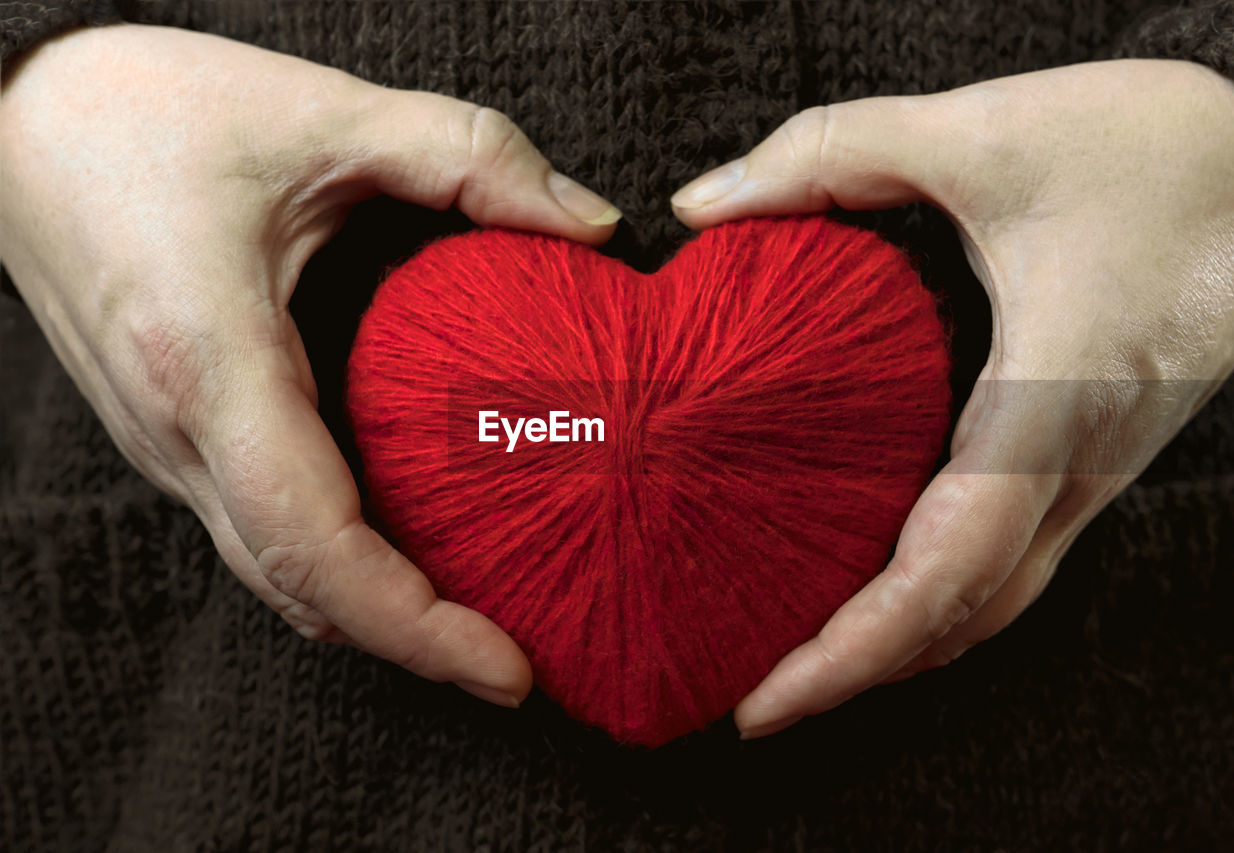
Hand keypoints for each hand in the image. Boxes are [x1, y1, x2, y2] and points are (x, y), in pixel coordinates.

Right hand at [0, 23, 620, 706]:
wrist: (14, 120)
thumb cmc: (145, 112)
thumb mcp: (324, 112)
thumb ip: (468, 157)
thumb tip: (591, 224)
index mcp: (210, 365)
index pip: (317, 546)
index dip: (416, 629)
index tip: (507, 670)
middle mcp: (178, 435)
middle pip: (302, 591)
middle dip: (415, 643)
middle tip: (522, 660)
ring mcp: (164, 448)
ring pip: (276, 576)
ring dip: (377, 613)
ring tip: (482, 614)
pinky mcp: (172, 437)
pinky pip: (259, 533)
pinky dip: (338, 566)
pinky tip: (409, 543)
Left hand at [670, 59, 1233, 737]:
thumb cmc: (1148, 151)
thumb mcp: (981, 129)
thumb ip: (832, 150)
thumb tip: (703, 205)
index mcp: (1051, 398)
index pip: (946, 567)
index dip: (852, 650)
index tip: (768, 700)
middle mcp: (1079, 464)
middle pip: (961, 616)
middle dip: (853, 673)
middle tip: (750, 696)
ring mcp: (1093, 473)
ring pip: (990, 603)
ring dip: (896, 647)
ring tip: (795, 659)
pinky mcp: (1089, 460)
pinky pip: (1008, 561)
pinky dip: (934, 599)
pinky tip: (870, 585)